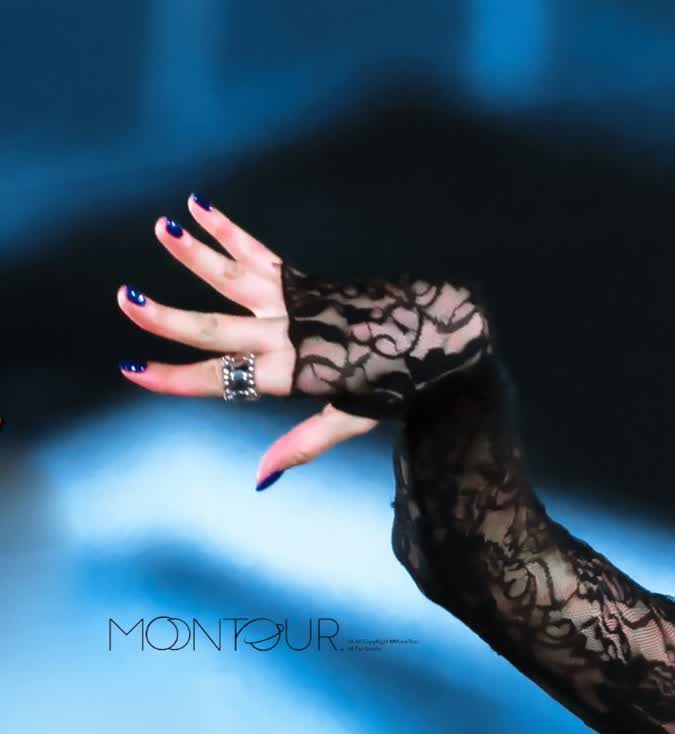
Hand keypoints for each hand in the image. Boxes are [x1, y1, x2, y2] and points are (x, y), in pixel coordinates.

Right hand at [116, 199, 378, 487]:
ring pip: (235, 277)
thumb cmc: (399, 382)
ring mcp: (297, 303)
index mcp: (298, 373)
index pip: (226, 379)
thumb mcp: (356, 419)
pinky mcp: (307, 280)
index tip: (134, 370)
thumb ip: (303, 444)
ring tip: (163, 228)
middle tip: (126, 299)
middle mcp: (290, 334)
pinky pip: (260, 253)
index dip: (178, 377)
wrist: (440, 333)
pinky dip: (229, 230)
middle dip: (167, 317)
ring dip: (196, 254)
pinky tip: (201, 206)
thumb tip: (260, 479)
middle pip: (218, 327)